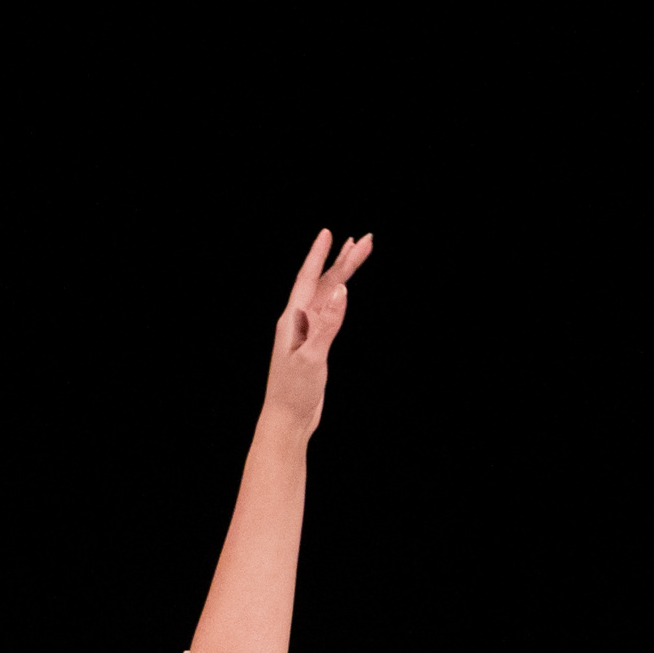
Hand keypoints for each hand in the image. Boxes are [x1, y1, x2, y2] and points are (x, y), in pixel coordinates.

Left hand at [260, 228, 373, 437]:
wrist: (288, 419)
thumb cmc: (294, 392)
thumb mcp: (312, 357)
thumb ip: (327, 324)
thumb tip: (341, 290)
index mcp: (293, 319)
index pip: (307, 279)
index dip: (318, 255)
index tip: (329, 233)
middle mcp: (298, 321)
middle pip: (323, 282)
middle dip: (343, 260)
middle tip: (365, 240)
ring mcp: (307, 332)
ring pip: (327, 295)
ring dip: (343, 275)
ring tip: (358, 254)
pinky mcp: (315, 344)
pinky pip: (329, 311)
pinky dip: (339, 296)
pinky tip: (344, 289)